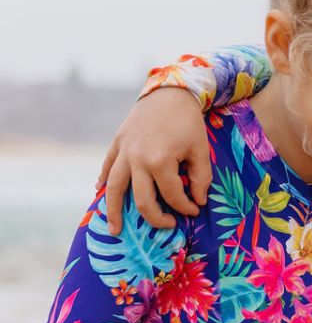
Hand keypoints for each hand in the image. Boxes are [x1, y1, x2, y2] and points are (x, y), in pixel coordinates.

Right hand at [97, 88, 210, 233]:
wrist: (170, 92)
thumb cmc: (189, 122)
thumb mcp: (201, 150)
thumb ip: (201, 179)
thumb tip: (198, 202)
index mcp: (160, 161)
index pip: (173, 195)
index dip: (185, 207)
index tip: (194, 210)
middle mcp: (137, 159)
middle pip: (142, 200)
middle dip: (156, 218)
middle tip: (168, 225)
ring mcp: (124, 151)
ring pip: (114, 188)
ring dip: (113, 210)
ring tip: (114, 229)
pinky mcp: (117, 143)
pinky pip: (107, 166)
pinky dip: (103, 181)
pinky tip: (100, 193)